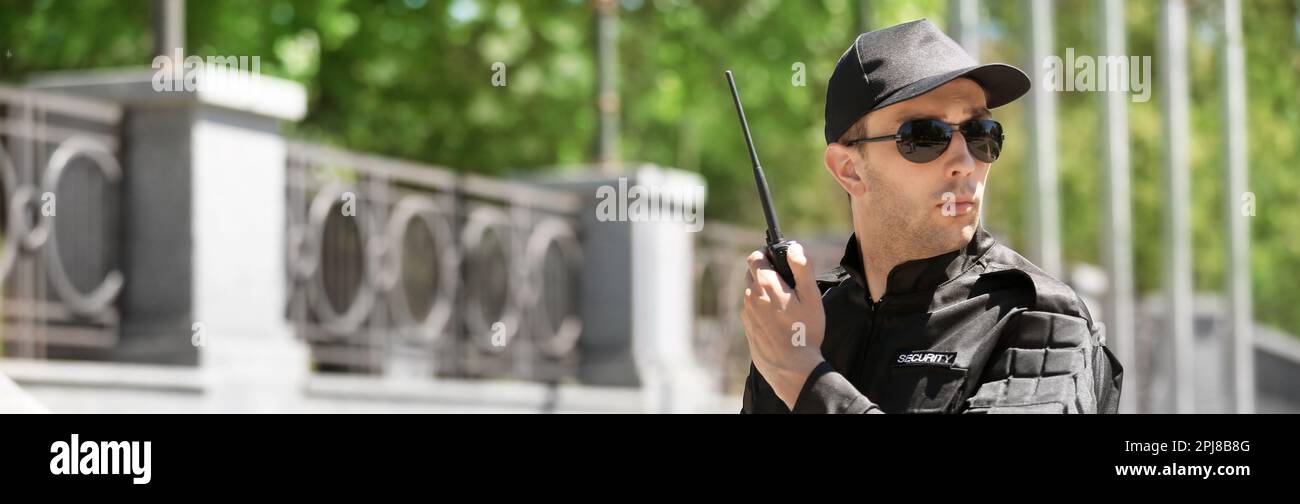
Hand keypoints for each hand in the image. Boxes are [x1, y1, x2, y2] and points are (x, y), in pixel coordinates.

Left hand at [740, 241, 825, 409]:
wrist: (792, 368)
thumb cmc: (805, 331)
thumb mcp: (811, 297)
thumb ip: (802, 268)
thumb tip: (794, 247)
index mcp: (764, 284)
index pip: (755, 256)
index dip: (767, 254)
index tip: (781, 261)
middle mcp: (750, 296)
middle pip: (752, 273)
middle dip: (767, 272)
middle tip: (788, 283)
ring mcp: (746, 313)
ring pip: (752, 291)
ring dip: (765, 291)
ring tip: (786, 304)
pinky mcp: (747, 327)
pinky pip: (752, 309)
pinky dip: (762, 307)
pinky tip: (779, 320)